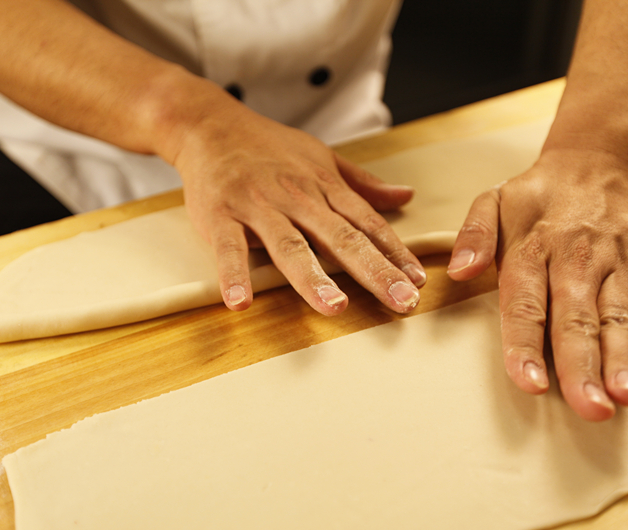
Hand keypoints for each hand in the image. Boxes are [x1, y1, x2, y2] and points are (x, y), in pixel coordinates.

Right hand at [170, 86, 425, 314]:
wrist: (210, 125)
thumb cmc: (269, 147)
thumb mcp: (321, 157)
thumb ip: (361, 183)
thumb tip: (405, 196)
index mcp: (323, 186)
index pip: (366, 223)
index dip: (394, 252)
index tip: (417, 281)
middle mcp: (296, 197)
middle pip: (340, 237)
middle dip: (373, 271)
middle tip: (400, 301)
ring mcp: (257, 206)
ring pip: (289, 244)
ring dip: (312, 277)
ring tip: (335, 307)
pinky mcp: (221, 215)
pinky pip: (229, 248)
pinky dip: (234, 274)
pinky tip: (241, 302)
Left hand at [447, 148, 627, 420]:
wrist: (596, 160)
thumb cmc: (537, 195)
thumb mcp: (491, 201)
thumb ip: (473, 236)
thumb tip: (459, 272)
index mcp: (532, 249)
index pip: (526, 303)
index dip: (526, 344)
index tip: (530, 382)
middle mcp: (576, 260)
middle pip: (577, 319)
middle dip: (581, 366)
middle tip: (588, 408)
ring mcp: (618, 266)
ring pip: (621, 318)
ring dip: (626, 359)